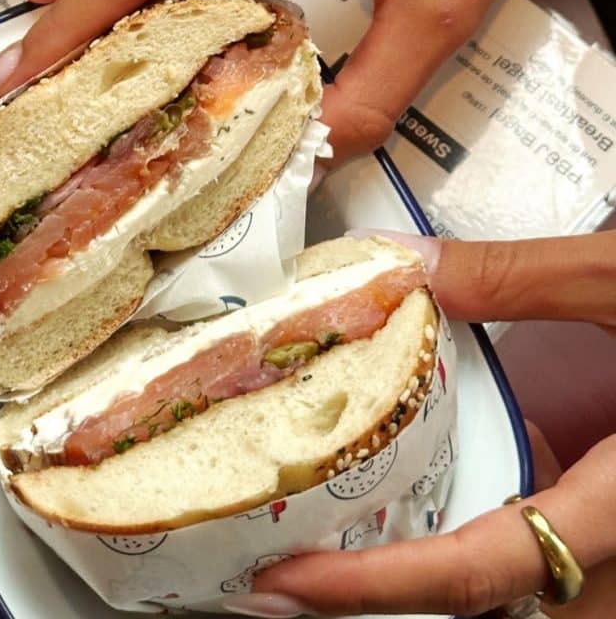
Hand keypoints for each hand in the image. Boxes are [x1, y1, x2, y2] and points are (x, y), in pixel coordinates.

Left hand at [231, 229, 615, 617]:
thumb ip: (520, 277)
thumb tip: (401, 265)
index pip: (484, 571)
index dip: (379, 587)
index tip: (289, 586)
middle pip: (505, 611)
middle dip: (397, 598)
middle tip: (296, 568)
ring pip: (541, 597)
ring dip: (444, 577)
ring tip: (342, 538)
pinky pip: (561, 559)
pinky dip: (494, 542)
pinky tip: (439, 496)